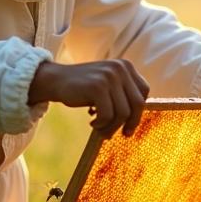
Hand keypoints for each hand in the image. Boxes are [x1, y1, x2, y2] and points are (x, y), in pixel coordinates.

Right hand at [28, 59, 149, 136]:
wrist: (56, 80)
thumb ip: (123, 95)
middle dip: (131, 123)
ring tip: (101, 130)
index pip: (144, 92)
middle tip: (123, 135)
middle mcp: (120, 68)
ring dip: (112, 127)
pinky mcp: (98, 86)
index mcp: (126, 66)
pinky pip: (108, 115)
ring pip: (123, 113)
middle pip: (138, 104)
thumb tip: (136, 120)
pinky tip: (92, 122)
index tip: (129, 125)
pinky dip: (102, 124)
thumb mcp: (108, 86)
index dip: (138, 111)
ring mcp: (109, 76)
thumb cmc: (84, 88)